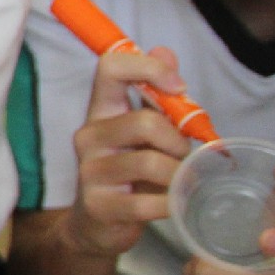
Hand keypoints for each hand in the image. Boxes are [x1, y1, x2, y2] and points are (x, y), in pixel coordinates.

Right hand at [64, 47, 191, 257]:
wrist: (96, 224)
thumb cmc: (129, 172)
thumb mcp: (144, 132)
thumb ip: (158, 95)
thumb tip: (165, 50)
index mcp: (101, 110)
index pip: (111, 67)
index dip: (148, 67)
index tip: (178, 88)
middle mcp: (89, 135)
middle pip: (143, 121)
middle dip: (178, 140)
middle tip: (186, 156)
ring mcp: (89, 171)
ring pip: (149, 163)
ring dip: (179, 175)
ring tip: (181, 183)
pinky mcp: (98, 206)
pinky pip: (147, 203)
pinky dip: (172, 204)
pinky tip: (174, 205)